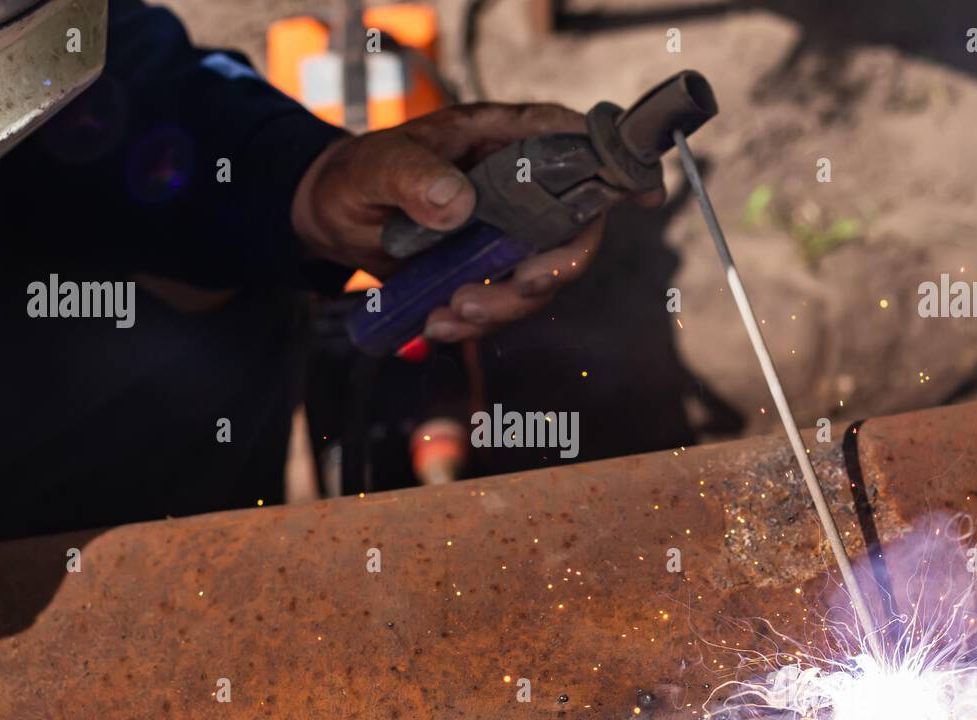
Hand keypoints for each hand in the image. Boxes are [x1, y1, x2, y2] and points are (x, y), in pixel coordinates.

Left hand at [291, 103, 664, 343]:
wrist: (333, 217)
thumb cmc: (358, 174)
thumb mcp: (376, 167)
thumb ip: (412, 177)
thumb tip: (456, 202)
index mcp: (500, 139)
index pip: (572, 141)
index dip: (615, 166)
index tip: (643, 194)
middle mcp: (519, 185)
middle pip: (574, 227)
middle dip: (554, 268)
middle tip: (519, 287)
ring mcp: (509, 232)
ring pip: (543, 277)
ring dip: (506, 306)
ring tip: (451, 314)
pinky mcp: (490, 270)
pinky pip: (507, 303)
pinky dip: (480, 322)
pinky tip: (440, 323)